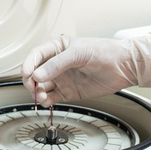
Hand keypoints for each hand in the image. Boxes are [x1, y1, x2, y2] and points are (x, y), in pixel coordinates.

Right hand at [21, 34, 150, 106]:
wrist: (123, 67)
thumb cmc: (105, 52)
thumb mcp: (78, 53)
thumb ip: (57, 64)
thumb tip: (38, 75)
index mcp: (57, 48)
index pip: (36, 56)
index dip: (28, 64)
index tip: (27, 73)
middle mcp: (57, 64)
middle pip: (35, 74)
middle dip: (30, 81)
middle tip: (34, 87)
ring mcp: (62, 79)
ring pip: (41, 88)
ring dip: (37, 93)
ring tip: (41, 96)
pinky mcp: (68, 92)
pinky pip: (51, 98)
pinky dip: (46, 101)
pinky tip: (46, 101)